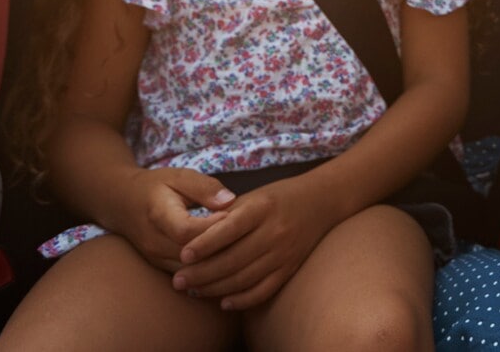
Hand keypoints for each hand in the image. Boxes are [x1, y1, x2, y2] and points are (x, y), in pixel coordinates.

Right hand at [109, 167, 235, 272]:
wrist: (123, 203)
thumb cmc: (157, 187)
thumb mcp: (180, 176)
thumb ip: (204, 187)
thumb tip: (230, 201)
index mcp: (159, 215)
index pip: (187, 231)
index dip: (212, 228)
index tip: (233, 217)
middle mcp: (154, 241)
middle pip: (191, 256)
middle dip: (220, 249)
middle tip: (244, 238)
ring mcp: (155, 258)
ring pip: (190, 272)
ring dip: (215, 264)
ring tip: (239, 250)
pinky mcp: (159, 267)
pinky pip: (186, 276)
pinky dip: (207, 272)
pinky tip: (226, 262)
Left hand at [172, 176, 333, 310]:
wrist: (321, 201)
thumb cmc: (278, 198)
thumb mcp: (253, 196)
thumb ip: (227, 216)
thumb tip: (192, 237)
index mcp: (262, 208)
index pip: (228, 229)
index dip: (204, 244)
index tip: (183, 255)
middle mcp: (274, 231)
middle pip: (233, 259)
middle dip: (201, 273)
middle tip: (178, 281)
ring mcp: (284, 253)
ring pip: (244, 278)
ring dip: (215, 289)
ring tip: (193, 291)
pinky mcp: (289, 268)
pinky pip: (263, 291)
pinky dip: (241, 300)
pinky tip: (223, 302)